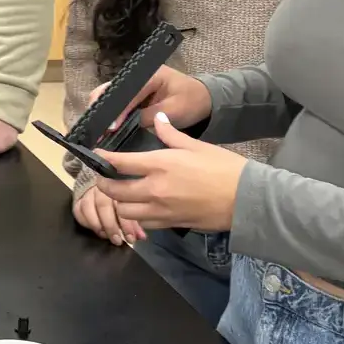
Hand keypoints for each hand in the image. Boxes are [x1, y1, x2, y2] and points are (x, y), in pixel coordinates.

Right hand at [72, 185, 146, 245]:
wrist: (98, 185)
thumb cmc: (118, 200)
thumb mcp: (129, 209)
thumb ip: (135, 223)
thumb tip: (141, 237)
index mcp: (117, 190)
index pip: (121, 205)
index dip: (126, 224)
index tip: (130, 238)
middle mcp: (101, 189)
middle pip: (103, 205)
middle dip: (110, 225)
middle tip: (117, 240)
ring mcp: (88, 193)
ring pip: (88, 207)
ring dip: (96, 224)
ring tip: (104, 236)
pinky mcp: (77, 199)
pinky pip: (78, 210)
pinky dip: (85, 221)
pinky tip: (94, 230)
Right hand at [87, 64, 212, 135]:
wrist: (205, 100)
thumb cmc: (192, 102)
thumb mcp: (173, 111)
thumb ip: (149, 116)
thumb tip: (125, 126)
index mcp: (150, 74)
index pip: (127, 91)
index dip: (117, 110)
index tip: (110, 127)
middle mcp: (138, 76)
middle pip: (111, 89)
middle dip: (100, 107)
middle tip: (95, 128)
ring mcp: (135, 85)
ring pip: (110, 96)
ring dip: (102, 111)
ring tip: (97, 130)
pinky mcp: (134, 95)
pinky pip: (117, 103)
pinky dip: (110, 115)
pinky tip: (105, 128)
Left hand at [93, 111, 243, 230]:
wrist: (246, 199)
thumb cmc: (224, 168)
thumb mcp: (197, 146)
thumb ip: (172, 135)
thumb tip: (160, 119)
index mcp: (159, 165)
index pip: (119, 164)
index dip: (102, 160)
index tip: (96, 157)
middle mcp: (155, 189)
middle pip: (114, 192)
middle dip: (104, 184)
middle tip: (105, 178)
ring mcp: (161, 210)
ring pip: (125, 211)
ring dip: (120, 203)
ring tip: (123, 195)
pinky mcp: (171, 224)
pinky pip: (144, 223)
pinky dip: (138, 216)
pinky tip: (142, 208)